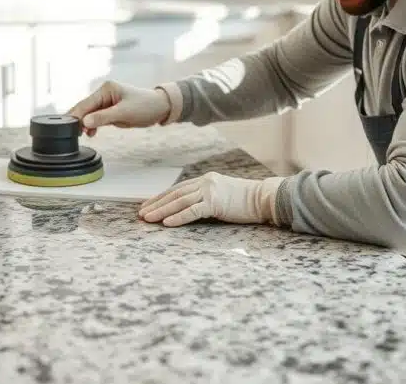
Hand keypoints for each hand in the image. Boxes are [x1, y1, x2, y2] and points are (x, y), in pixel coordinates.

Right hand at [66, 81, 171, 136]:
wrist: (160, 108)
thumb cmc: (145, 106)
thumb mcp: (124, 113)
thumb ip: (103, 117)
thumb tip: (84, 121)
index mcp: (106, 89)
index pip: (86, 103)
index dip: (76, 116)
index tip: (67, 127)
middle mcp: (104, 94)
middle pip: (85, 108)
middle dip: (78, 120)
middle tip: (70, 133)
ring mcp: (106, 102)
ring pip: (90, 114)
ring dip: (85, 124)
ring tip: (80, 135)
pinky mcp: (110, 110)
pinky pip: (97, 118)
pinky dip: (93, 125)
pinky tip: (91, 133)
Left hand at [138, 172, 285, 226]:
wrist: (264, 198)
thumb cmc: (246, 201)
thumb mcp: (222, 195)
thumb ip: (206, 198)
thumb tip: (189, 209)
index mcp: (205, 180)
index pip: (177, 189)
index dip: (160, 198)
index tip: (147, 205)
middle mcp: (205, 183)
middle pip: (174, 194)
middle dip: (155, 204)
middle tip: (140, 214)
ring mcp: (210, 191)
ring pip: (179, 202)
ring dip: (161, 211)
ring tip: (147, 219)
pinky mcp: (216, 203)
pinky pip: (192, 211)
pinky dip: (177, 217)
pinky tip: (166, 224)